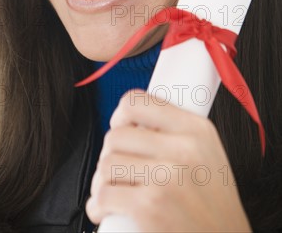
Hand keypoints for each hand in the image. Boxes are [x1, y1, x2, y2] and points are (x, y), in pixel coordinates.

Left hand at [86, 89, 251, 231]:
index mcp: (196, 129)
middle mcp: (183, 148)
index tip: (119, 127)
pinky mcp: (149, 206)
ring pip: (107, 164)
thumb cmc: (214, 206)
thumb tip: (136, 120)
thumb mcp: (208, 154)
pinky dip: (98, 206)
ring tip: (114, 191)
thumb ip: (176, 131)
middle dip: (110, 154)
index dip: (121, 114)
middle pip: (116, 135)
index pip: (138, 101)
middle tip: (119, 170)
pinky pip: (103, 195)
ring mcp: (165, 177)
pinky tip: (107, 211)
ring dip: (102, 181)